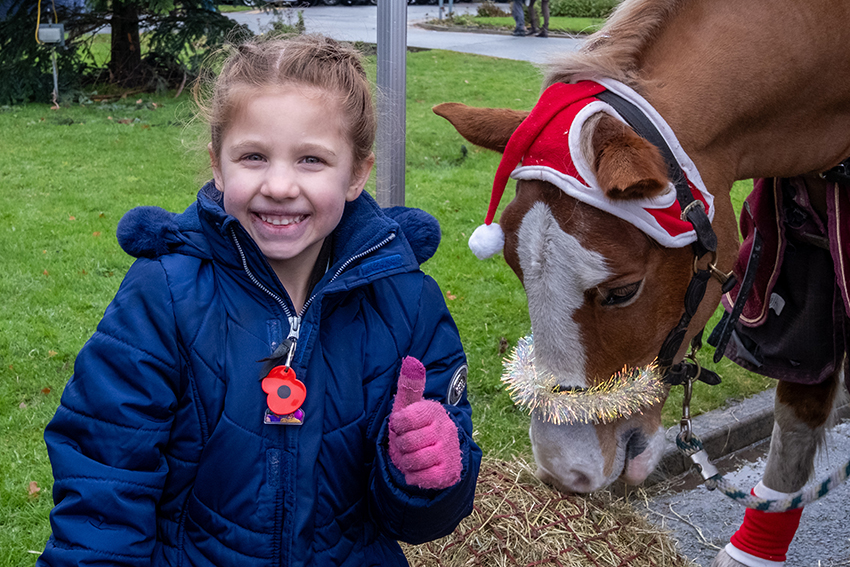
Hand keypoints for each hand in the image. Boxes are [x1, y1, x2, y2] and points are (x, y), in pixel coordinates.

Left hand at [388, 357, 461, 489]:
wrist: (438, 456)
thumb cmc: (416, 428)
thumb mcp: (409, 407)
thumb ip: (409, 386)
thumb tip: (411, 361)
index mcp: (433, 411)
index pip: (403, 419)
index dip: (397, 426)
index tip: (400, 426)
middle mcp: (445, 429)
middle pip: (407, 442)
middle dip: (400, 446)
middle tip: (406, 444)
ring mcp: (449, 451)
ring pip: (414, 460)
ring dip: (406, 462)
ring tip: (411, 456)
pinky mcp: (449, 472)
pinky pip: (423, 477)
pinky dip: (414, 476)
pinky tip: (417, 471)